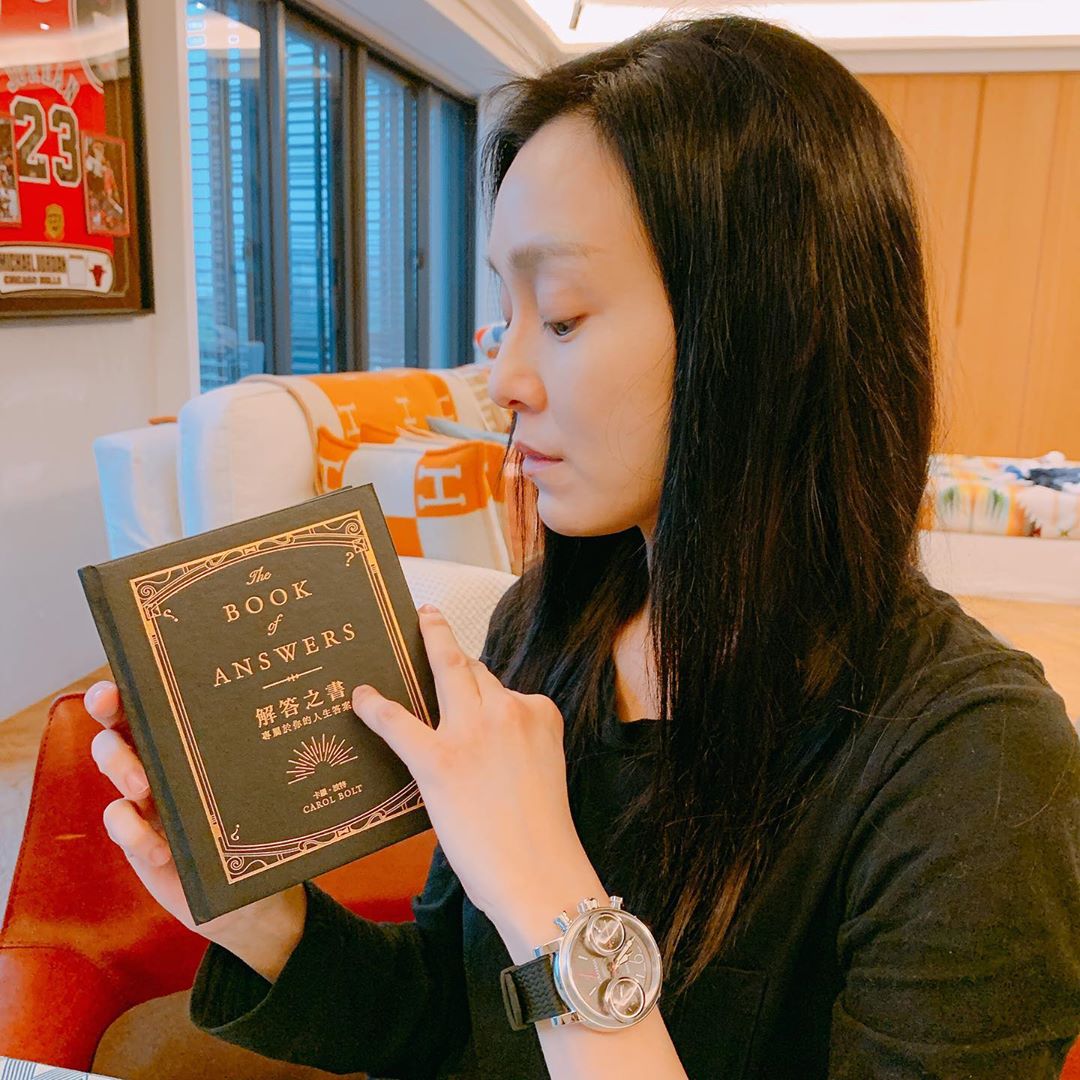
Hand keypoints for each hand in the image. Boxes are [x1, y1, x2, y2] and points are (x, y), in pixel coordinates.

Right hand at [84, 680, 304, 947]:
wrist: (253, 896)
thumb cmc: (269, 825)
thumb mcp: (282, 782)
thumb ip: (298, 745)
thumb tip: (349, 702)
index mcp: (197, 735)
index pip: (162, 696)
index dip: (141, 677)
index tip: (133, 669)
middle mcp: (165, 757)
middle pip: (122, 719)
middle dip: (108, 705)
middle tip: (111, 704)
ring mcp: (146, 797)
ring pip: (112, 762)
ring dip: (119, 764)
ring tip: (144, 786)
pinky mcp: (137, 836)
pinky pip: (116, 822)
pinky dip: (131, 830)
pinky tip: (162, 848)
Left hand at [350, 604, 596, 927]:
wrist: (543, 878)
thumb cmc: (542, 839)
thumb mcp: (541, 774)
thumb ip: (514, 748)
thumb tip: (473, 747)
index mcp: (540, 715)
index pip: (504, 689)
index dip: (480, 687)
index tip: (466, 673)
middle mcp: (509, 711)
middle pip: (473, 667)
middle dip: (448, 641)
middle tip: (430, 618)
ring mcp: (474, 732)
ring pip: (447, 670)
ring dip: (427, 645)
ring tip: (409, 630)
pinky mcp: (440, 761)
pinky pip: (399, 722)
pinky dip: (375, 708)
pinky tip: (360, 698)